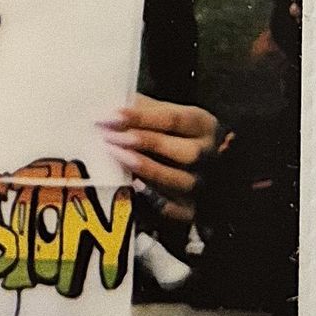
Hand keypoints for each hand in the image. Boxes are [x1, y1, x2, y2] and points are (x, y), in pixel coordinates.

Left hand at [97, 95, 218, 223]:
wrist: (189, 156)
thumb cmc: (168, 130)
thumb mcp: (160, 112)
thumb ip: (140, 109)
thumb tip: (107, 107)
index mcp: (203, 125)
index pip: (175, 120)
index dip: (142, 117)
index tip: (111, 116)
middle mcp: (208, 155)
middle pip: (185, 152)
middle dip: (145, 143)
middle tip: (110, 137)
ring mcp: (202, 182)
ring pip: (181, 180)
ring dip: (146, 168)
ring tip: (116, 156)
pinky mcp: (192, 207)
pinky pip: (176, 208)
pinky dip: (156, 198)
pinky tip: (134, 186)